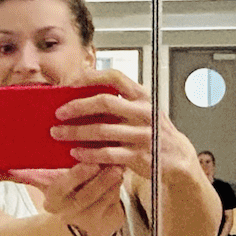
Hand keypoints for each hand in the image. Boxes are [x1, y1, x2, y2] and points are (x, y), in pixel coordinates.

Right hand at [0, 163, 124, 235]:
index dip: (75, 177)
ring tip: (117, 164)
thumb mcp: (41, 184)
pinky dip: (120, 189)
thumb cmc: (62, 197)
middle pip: (84, 196)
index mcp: (54, 203)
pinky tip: (123, 173)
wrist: (77, 226)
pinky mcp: (109, 222)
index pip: (63, 190)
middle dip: (96, 179)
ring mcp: (91, 220)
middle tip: (106, 161)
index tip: (86, 162)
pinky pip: (116, 203)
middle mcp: (71, 214)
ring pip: (102, 199)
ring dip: (111, 182)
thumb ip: (16, 175)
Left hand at [49, 69, 194, 184]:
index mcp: (143, 97)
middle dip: (77, 106)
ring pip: (102, 130)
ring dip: (75, 132)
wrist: (177, 158)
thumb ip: (122, 102)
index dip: (90, 77)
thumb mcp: (144, 110)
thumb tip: (83, 95)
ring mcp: (142, 135)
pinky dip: (88, 154)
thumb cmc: (154, 131)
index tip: (70, 83)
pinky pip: (107, 154)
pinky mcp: (139, 156)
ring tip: (58, 133)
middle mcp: (144, 113)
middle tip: (59, 113)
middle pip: (104, 102)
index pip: (115, 77)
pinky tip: (75, 153)